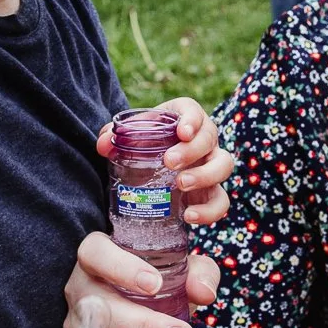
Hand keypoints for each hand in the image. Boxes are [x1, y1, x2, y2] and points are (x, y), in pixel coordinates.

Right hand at [65, 233, 219, 327]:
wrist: (141, 321)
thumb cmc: (159, 285)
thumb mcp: (182, 273)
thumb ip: (198, 274)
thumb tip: (205, 292)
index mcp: (97, 257)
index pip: (96, 254)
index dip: (122, 268)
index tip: (155, 284)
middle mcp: (82, 290)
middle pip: (104, 307)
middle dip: (145, 324)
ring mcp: (80, 327)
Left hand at [97, 97, 233, 227]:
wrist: (149, 170)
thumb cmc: (141, 147)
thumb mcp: (127, 139)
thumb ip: (112, 138)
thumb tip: (104, 145)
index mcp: (182, 119)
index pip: (194, 111)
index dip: (192, 119)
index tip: (182, 132)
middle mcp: (203, 140)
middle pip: (210, 138)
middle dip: (193, 150)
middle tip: (170, 162)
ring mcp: (210, 165)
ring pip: (223, 165)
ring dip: (205, 174)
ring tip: (181, 184)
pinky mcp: (211, 192)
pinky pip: (220, 201)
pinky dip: (209, 210)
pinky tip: (189, 216)